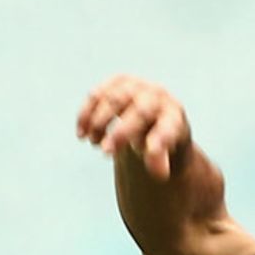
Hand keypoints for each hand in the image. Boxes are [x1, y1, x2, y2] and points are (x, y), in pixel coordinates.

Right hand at [76, 74, 190, 180]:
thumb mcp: (162, 152)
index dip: (158, 142)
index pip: (168, 129)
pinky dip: (87, 113)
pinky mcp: (118, 81)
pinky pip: (98, 94)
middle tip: (105, 152)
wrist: (151, 113)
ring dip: (99, 123)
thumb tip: (160, 173)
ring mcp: (137, 86)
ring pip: (114, 100)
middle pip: (140, 112)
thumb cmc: (157, 138)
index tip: (147, 154)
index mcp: (173, 117)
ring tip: (93, 144)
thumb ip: (160, 161)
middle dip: (121, 132)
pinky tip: (81, 133)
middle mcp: (158, 97)